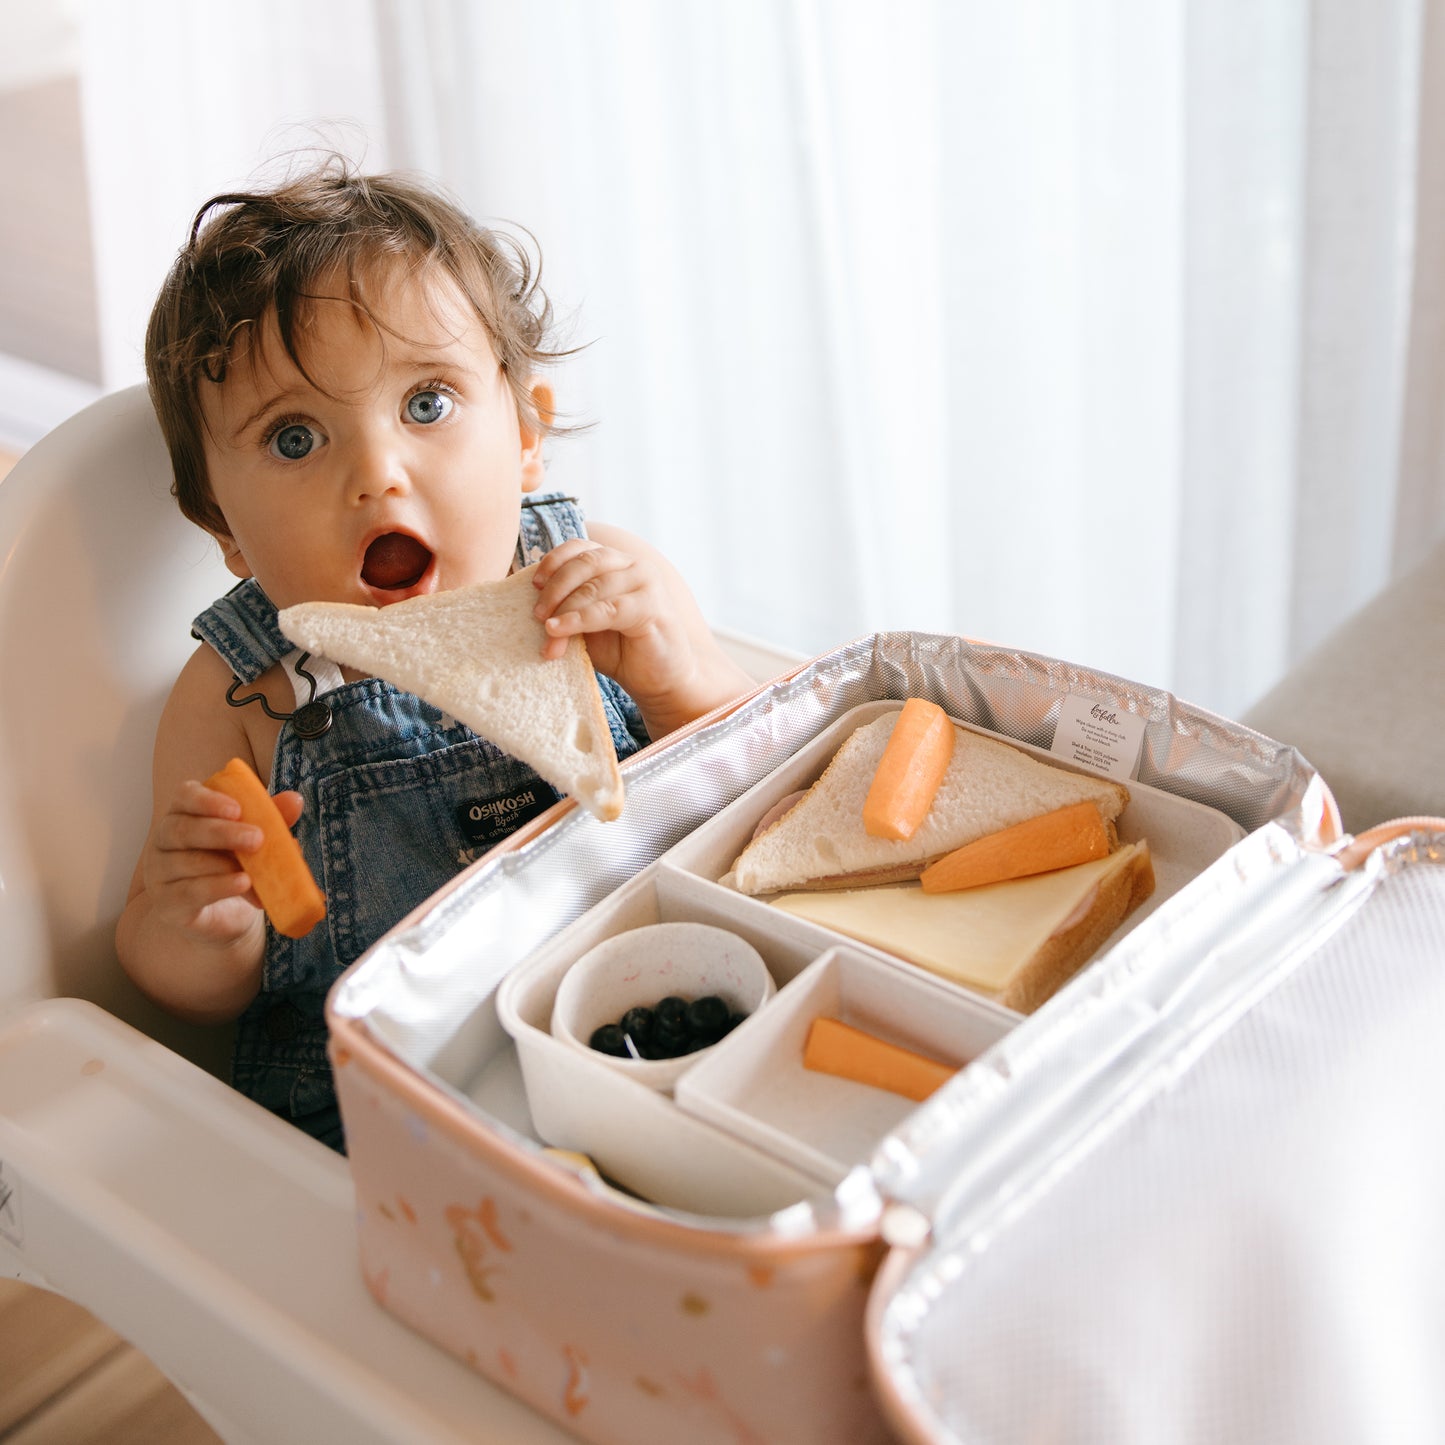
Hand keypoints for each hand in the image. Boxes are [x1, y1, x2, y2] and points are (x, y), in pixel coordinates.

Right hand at [141, 778, 303, 945]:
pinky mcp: (166, 903)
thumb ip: (270, 818)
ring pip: (187, 862)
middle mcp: (165, 839)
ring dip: (224, 865)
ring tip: (255, 871)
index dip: (207, 800)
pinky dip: (219, 887)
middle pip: (184, 829)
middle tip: (256, 838)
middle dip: (222, 833)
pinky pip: (190, 892)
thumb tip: (294, 800)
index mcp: (185, 812)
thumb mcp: (254, 839)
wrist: (225, 915)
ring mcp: (160, 872)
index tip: (237, 809)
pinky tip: (242, 884)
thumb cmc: (234, 865)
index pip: (185, 796)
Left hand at [530, 536, 694, 705]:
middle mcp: (634, 566)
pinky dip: (578, 619)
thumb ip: (568, 605)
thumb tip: (533, 600)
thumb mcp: (587, 623)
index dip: (553, 562)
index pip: (580, 548)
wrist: (660, 680)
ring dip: (564, 611)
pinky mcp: (652, 606)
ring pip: (594, 586)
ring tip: (547, 633)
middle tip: (536, 615)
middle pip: (585, 562)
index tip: (533, 585)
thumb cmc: (623, 651)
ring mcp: (646, 583)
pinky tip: (559, 630)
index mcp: (617, 563)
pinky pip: (607, 609)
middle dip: (555, 588)